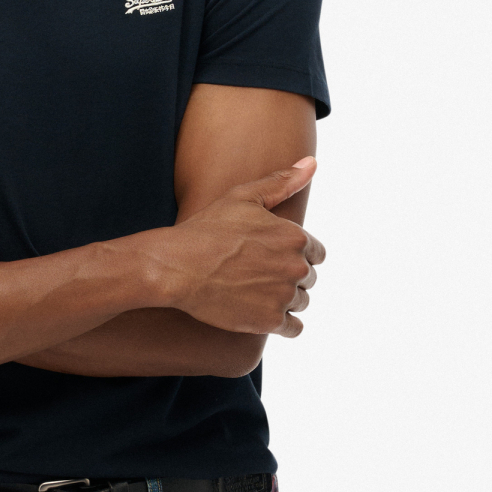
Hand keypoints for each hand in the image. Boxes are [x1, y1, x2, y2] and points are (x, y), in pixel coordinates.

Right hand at [162, 157, 324, 336]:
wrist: (177, 267)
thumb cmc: (207, 229)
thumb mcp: (243, 197)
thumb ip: (282, 182)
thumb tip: (312, 163)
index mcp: (295, 237)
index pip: (315, 253)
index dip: (292, 254)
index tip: (268, 256)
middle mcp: (296, 267)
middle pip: (307, 279)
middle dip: (286, 277)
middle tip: (254, 274)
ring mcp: (283, 296)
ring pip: (300, 302)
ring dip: (283, 300)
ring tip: (252, 292)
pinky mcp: (269, 321)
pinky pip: (294, 328)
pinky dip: (281, 323)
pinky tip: (260, 312)